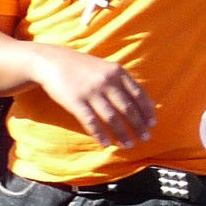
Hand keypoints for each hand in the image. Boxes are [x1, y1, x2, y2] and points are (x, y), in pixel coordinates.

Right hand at [32, 44, 153, 147]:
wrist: (52, 61)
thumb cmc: (83, 67)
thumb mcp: (106, 68)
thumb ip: (123, 81)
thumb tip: (143, 101)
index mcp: (117, 72)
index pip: (138, 94)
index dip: (147, 111)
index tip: (152, 124)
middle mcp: (107, 81)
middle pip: (127, 108)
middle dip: (138, 125)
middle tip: (145, 138)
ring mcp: (91, 92)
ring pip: (112, 118)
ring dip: (122, 134)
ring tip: (129, 145)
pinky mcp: (76, 101)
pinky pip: (91, 122)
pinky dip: (100, 134)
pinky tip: (106, 144)